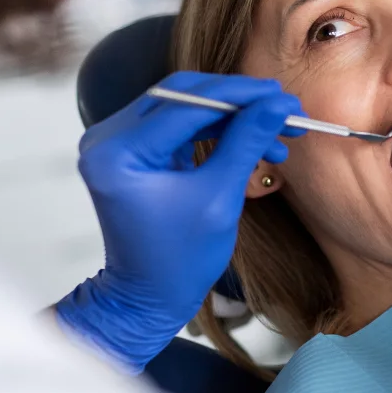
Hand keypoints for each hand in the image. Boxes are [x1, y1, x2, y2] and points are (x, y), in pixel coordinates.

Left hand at [55, 71, 302, 372]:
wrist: (149, 296)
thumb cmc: (180, 259)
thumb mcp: (220, 198)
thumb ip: (246, 142)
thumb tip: (278, 104)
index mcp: (118, 153)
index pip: (187, 104)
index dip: (241, 96)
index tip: (283, 97)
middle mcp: (107, 139)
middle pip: (183, 96)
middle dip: (238, 100)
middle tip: (283, 106)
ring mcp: (117, 142)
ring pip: (185, 106)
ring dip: (233, 114)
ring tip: (278, 129)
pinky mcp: (132, 149)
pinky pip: (180, 124)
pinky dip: (217, 128)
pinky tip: (254, 139)